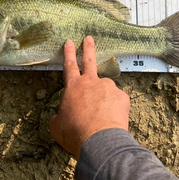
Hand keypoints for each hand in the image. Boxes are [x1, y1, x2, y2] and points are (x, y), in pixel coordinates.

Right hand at [49, 36, 129, 158]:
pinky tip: (111, 120)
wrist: (100, 141)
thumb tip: (58, 116)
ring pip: (105, 89)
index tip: (69, 42)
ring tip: (101, 116)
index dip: (68, 53)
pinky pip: (117, 101)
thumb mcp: (57, 126)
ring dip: (103, 98)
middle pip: (89, 61)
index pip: (69, 66)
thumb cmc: (75, 133)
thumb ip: (57, 117)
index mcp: (73, 87)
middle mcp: (91, 83)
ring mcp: (108, 88)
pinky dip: (114, 109)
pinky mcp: (121, 97)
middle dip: (88, 48)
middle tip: (89, 39)